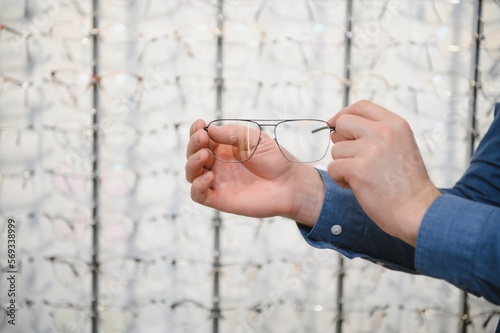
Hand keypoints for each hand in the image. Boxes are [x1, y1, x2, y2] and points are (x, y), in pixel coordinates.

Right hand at [185, 119, 323, 225]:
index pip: (201, 138)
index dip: (195, 131)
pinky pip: (198, 194)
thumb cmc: (274, 159)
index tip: (200, 124)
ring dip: (192, 163)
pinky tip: (210, 177)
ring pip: (191, 173)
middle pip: (192, 154)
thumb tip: (209, 130)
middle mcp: (217, 164)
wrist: (289, 183)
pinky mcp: (220, 199)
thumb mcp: (254, 139)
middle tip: (202, 139)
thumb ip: (232, 134)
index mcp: (223, 147)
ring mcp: (217, 181)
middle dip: (193, 145)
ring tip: (204, 156)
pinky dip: (197, 185)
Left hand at [327, 101, 440, 245]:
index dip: (344, 114)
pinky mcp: (358, 169)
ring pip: (336, 149)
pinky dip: (340, 179)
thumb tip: (336, 129)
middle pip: (343, 122)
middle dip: (340, 140)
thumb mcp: (399, 147)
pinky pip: (333, 167)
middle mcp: (384, 132)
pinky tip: (357, 187)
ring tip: (363, 177)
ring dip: (343, 165)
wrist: (418, 212)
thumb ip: (374, 133)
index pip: (361, 106)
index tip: (336, 126)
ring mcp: (371, 150)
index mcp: (396, 124)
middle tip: (352, 158)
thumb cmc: (406, 184)